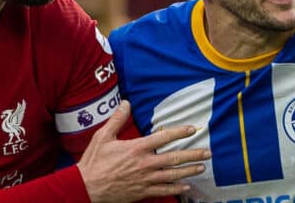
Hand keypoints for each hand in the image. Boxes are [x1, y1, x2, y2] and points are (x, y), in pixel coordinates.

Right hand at [77, 100, 209, 202]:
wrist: (86, 187)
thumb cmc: (94, 162)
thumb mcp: (103, 136)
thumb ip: (117, 119)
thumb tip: (126, 103)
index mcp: (136, 148)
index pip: (163, 137)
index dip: (179, 132)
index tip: (191, 129)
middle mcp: (144, 164)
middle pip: (174, 158)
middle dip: (193, 154)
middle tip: (207, 152)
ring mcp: (145, 179)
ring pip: (172, 175)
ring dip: (189, 170)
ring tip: (201, 167)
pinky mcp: (142, 192)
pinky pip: (164, 190)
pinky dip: (176, 188)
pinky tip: (186, 186)